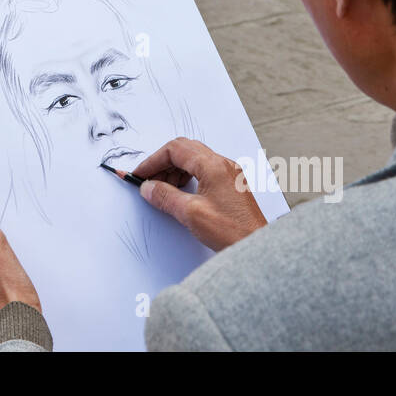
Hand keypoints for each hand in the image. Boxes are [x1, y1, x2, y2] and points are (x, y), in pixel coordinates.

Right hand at [131, 137, 267, 250]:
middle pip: (184, 150)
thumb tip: (148, 188)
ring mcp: (228, 173)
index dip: (153, 160)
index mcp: (213, 166)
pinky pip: (203, 170)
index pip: (175, 149)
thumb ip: (165, 196)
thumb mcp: (190, 214)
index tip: (140, 174)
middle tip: (148, 181)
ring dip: (174, 170)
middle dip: (162, 163)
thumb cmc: (232, 231)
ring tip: (162, 189)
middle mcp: (222, 164)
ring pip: (193, 159)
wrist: (256, 246)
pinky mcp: (229, 184)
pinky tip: (179, 192)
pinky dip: (187, 176)